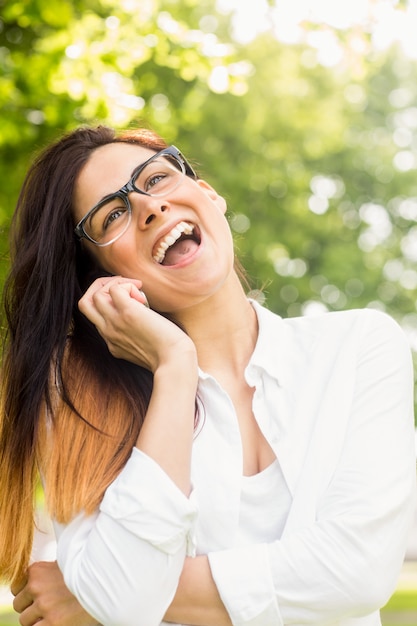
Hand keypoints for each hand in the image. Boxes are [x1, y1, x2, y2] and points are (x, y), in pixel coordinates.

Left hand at [12, 561, 98, 625]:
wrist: (106, 583)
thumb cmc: (87, 573)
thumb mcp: (64, 565)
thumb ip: (47, 573)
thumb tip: (34, 582)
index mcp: (38, 570)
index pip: (17, 587)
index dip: (27, 594)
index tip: (37, 595)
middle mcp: (37, 586)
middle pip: (19, 604)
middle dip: (31, 607)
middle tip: (48, 606)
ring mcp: (44, 605)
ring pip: (25, 620)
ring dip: (37, 620)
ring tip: (55, 613)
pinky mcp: (52, 622)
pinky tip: (56, 620)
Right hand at [78, 276, 195, 371]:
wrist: (174, 361)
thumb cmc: (168, 354)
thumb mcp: (143, 347)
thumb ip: (136, 333)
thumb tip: (143, 309)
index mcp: (111, 342)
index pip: (96, 316)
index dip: (109, 302)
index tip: (130, 301)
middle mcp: (108, 332)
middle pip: (84, 303)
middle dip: (99, 287)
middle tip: (123, 286)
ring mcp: (115, 323)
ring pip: (95, 294)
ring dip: (115, 284)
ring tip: (136, 288)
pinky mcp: (127, 312)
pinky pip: (115, 289)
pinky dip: (128, 285)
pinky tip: (142, 294)